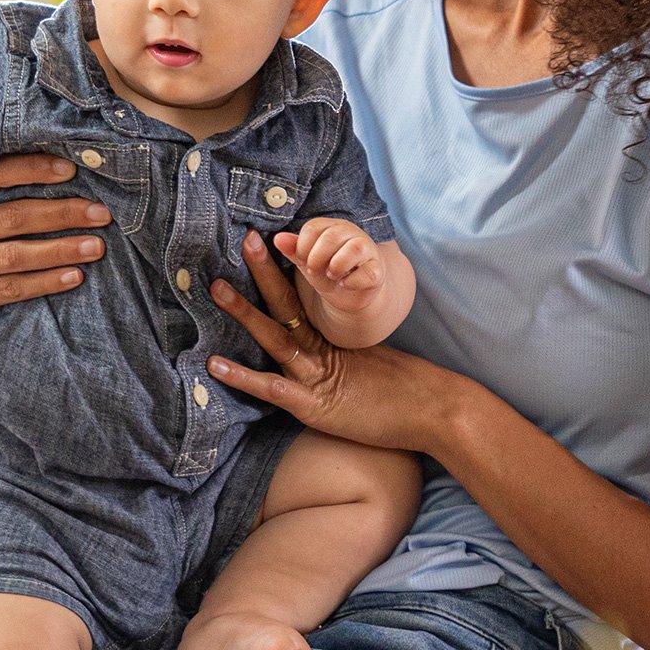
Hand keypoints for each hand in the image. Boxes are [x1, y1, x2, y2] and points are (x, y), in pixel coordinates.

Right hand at [0, 154, 111, 335]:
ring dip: (61, 250)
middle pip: (14, 216)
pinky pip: (14, 288)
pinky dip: (48, 281)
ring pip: (16, 255)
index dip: (34, 169)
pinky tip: (75, 276)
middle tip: (101, 214)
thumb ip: (13, 191)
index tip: (72, 169)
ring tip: (96, 246)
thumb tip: (73, 169)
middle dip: (63, 214)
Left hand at [207, 230, 460, 455]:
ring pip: (274, 337)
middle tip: (244, 239)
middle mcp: (321, 350)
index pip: (301, 299)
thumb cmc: (404, 392)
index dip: (280, 271)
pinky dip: (243, 377)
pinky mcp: (314, 406)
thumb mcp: (367, 364)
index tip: (262, 242)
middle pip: (287, 304)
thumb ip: (341, 356)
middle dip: (263, 271)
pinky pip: (273, 388)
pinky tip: (215, 364)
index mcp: (331, 340)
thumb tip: (326, 349)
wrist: (434, 410)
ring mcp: (316, 376)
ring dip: (244, 311)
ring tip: (215, 288)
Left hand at [276, 217, 383, 315]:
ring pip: (354, 249)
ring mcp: (368, 250)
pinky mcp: (378, 270)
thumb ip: (294, 249)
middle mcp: (352, 233)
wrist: (351, 294)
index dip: (302, 247)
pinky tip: (346, 284)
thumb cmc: (328, 272)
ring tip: (332, 275)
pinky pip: (368, 273)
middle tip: (315, 271)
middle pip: (332, 236)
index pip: (313, 227)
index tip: (303, 261)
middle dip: (317, 258)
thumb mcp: (307, 261)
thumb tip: (277, 239)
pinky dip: (352, 282)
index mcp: (332, 227)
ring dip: (336, 266)